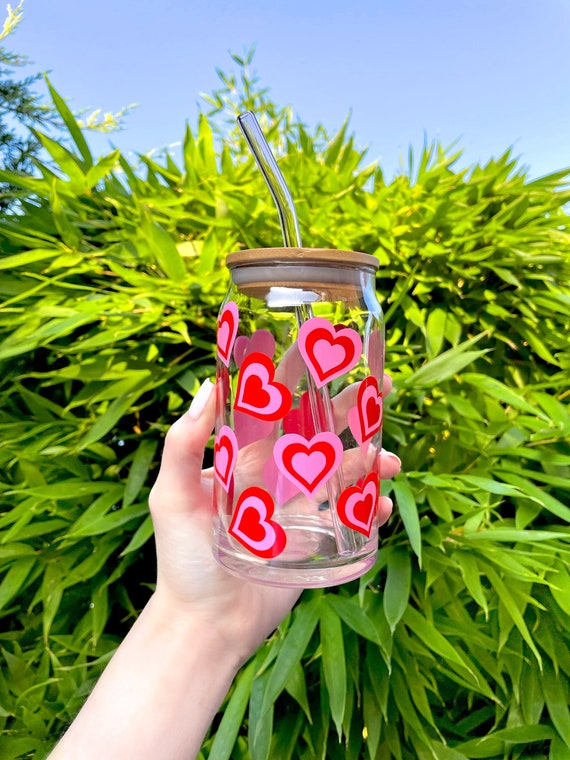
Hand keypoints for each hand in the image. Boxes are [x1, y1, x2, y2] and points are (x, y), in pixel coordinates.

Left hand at [148, 374, 400, 665]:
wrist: (206, 624)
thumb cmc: (183, 559)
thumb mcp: (173, 497)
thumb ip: (182, 445)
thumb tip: (206, 387)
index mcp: (244, 455)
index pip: (275, 404)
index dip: (299, 374)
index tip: (325, 346)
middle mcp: (276, 473)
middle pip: (320, 429)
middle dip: (351, 408)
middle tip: (382, 388)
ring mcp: (300, 505)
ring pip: (345, 470)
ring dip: (371, 460)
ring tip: (391, 460)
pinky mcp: (317, 539)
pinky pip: (353, 515)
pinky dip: (373, 508)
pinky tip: (384, 506)